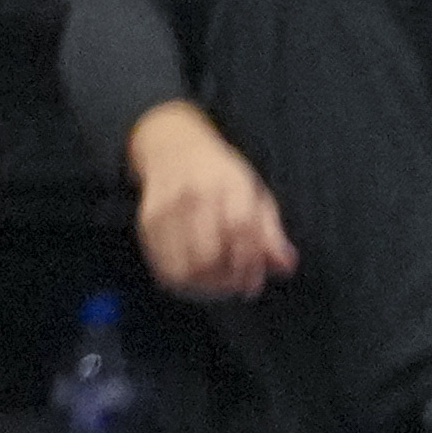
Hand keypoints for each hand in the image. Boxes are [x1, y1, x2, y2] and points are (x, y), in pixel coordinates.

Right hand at [128, 107, 295, 301]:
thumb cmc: (220, 176)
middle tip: (236, 285)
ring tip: (217, 285)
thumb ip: (271, 232)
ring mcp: (166, 208)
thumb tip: (285, 267)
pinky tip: (195, 277)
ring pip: (184, 266)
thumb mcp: (254, 194)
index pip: (240, 228)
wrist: (171, 146)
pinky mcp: (146, 221)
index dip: (249, 262)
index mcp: (227, 184)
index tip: (254, 283)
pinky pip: (163, 264)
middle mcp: (193, 194)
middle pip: (208, 254)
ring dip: (204, 286)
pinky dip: (180, 280)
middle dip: (226, 279)